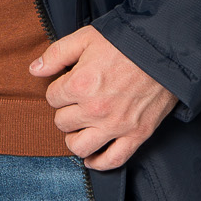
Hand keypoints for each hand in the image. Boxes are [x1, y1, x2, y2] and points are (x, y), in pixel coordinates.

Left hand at [29, 26, 178, 169]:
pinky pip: (112, 160)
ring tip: (80, 128)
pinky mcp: (136, 135)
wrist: (166, 50)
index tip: (70, 84)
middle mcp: (95, 109)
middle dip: (66, 111)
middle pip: (62, 122)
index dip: (59, 89)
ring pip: (79, 147)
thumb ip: (57, 54)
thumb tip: (34, 70)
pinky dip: (98, 163)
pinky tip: (91, 158)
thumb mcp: (87, 37)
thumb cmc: (126, 42)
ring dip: (75, 138)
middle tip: (77, 102)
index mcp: (80, 84)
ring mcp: (116, 126)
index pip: (52, 97)